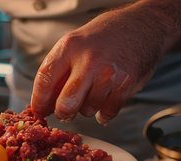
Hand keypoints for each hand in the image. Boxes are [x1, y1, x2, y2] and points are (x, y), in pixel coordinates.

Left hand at [31, 4, 171, 123]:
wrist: (141, 26)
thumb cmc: (103, 38)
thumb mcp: (74, 44)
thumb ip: (58, 72)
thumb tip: (44, 104)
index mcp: (69, 47)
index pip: (44, 80)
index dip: (39, 101)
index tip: (39, 111)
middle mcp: (88, 60)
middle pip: (65, 104)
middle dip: (63, 113)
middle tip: (64, 112)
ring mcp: (108, 73)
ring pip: (87, 110)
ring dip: (87, 108)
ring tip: (92, 92)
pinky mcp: (126, 84)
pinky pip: (107, 112)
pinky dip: (104, 113)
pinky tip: (104, 99)